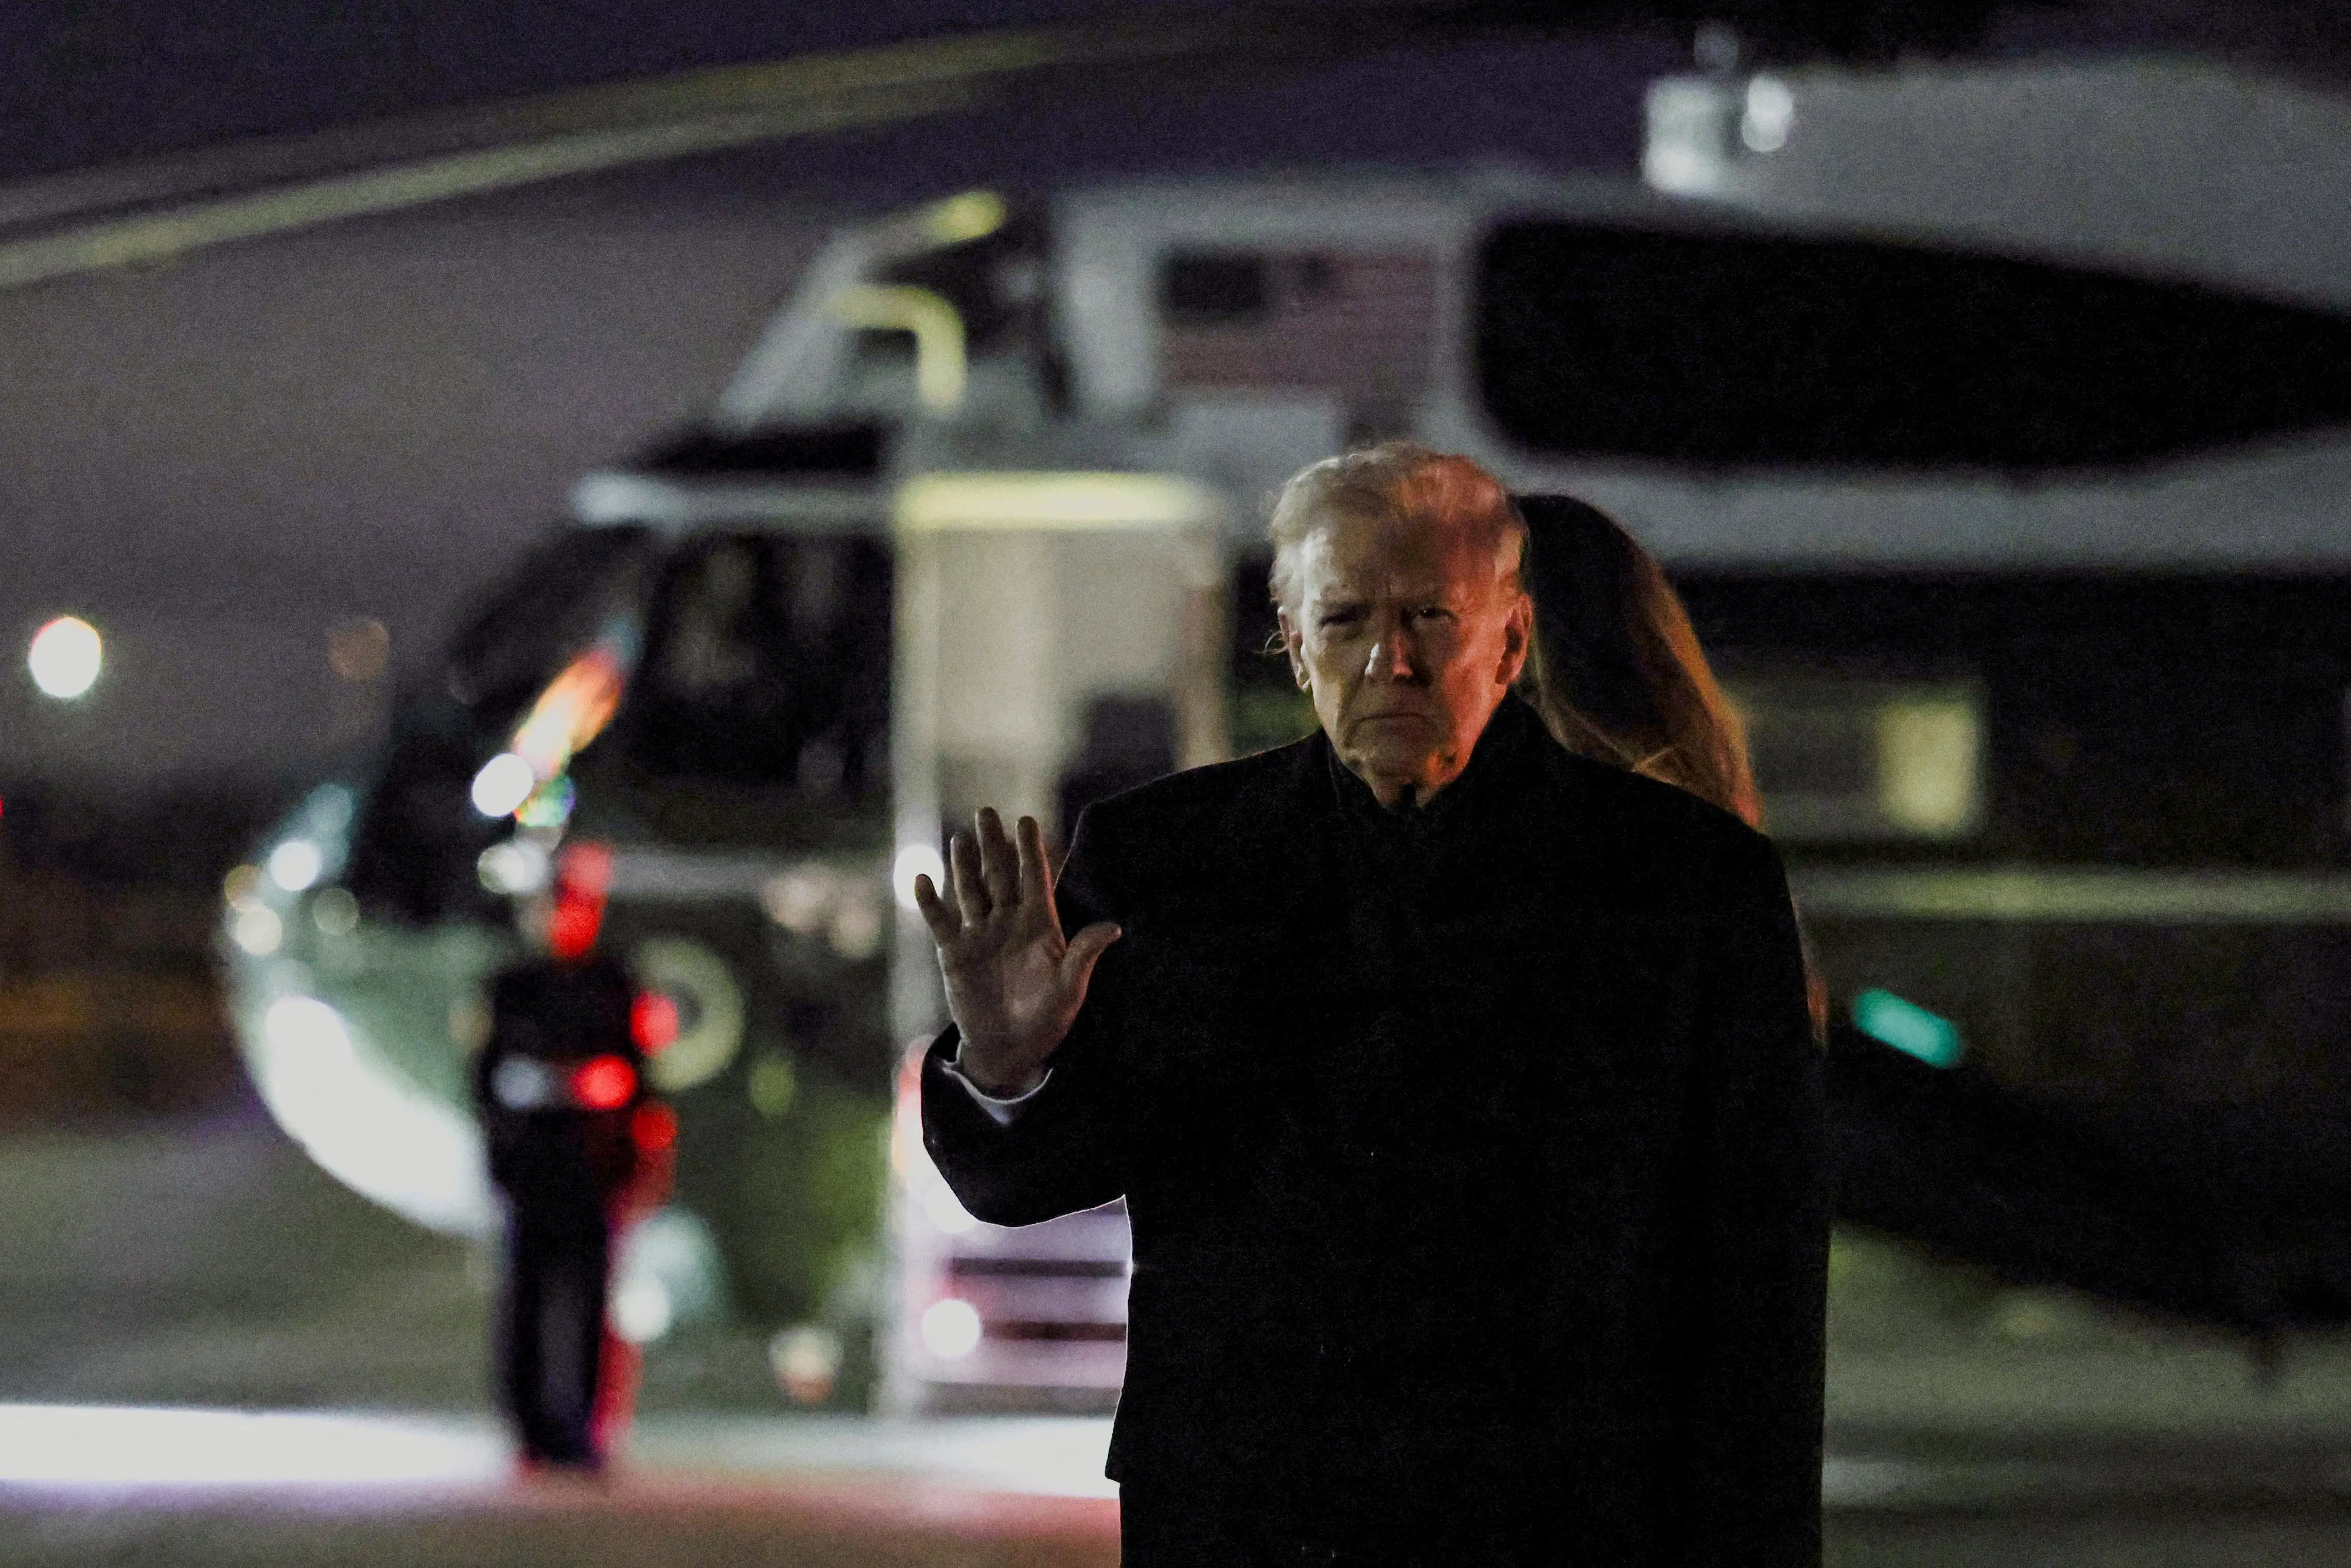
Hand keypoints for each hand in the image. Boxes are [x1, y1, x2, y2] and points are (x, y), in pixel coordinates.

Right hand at [912, 808, 1121, 1096]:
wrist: (1009, 1050)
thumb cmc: (1047, 1020)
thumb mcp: (1070, 990)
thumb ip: (1084, 955)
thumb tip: (1115, 927)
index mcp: (1039, 925)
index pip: (1034, 879)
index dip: (1030, 851)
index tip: (1025, 821)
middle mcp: (1008, 922)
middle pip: (999, 875)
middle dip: (993, 845)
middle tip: (986, 811)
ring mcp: (980, 935)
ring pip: (969, 890)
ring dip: (963, 865)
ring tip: (959, 837)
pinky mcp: (955, 952)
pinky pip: (940, 921)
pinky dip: (930, 901)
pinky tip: (923, 879)